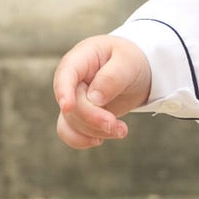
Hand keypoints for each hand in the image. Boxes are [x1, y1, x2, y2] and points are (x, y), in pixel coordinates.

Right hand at [53, 35, 151, 150]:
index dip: (63, 91)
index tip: (67, 107)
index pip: (66, 73)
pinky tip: (100, 139)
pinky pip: (69, 132)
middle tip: (120, 128)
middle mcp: (72, 79)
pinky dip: (82, 140)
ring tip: (122, 130)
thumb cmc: (129, 60)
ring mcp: (73, 98)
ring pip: (71, 122)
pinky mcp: (78, 115)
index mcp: (81, 58)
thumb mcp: (127, 62)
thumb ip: (112, 78)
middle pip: (72, 104)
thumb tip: (94, 99)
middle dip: (94, 119)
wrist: (135, 72)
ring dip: (96, 131)